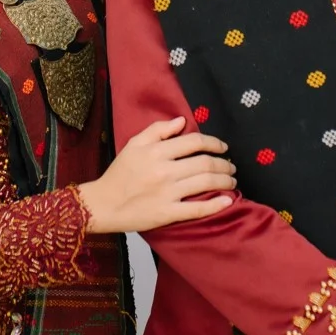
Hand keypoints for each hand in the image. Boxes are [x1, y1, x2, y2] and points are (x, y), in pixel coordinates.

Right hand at [79, 117, 236, 233]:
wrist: (103, 204)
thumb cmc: (119, 173)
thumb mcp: (134, 144)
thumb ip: (158, 130)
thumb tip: (182, 121)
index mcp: (157, 151)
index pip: (194, 142)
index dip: (214, 143)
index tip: (223, 147)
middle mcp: (164, 170)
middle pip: (205, 163)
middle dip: (224, 164)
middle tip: (232, 166)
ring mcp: (167, 193)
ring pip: (205, 183)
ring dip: (225, 181)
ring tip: (232, 181)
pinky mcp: (168, 213)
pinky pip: (197, 209)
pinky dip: (215, 205)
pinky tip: (227, 201)